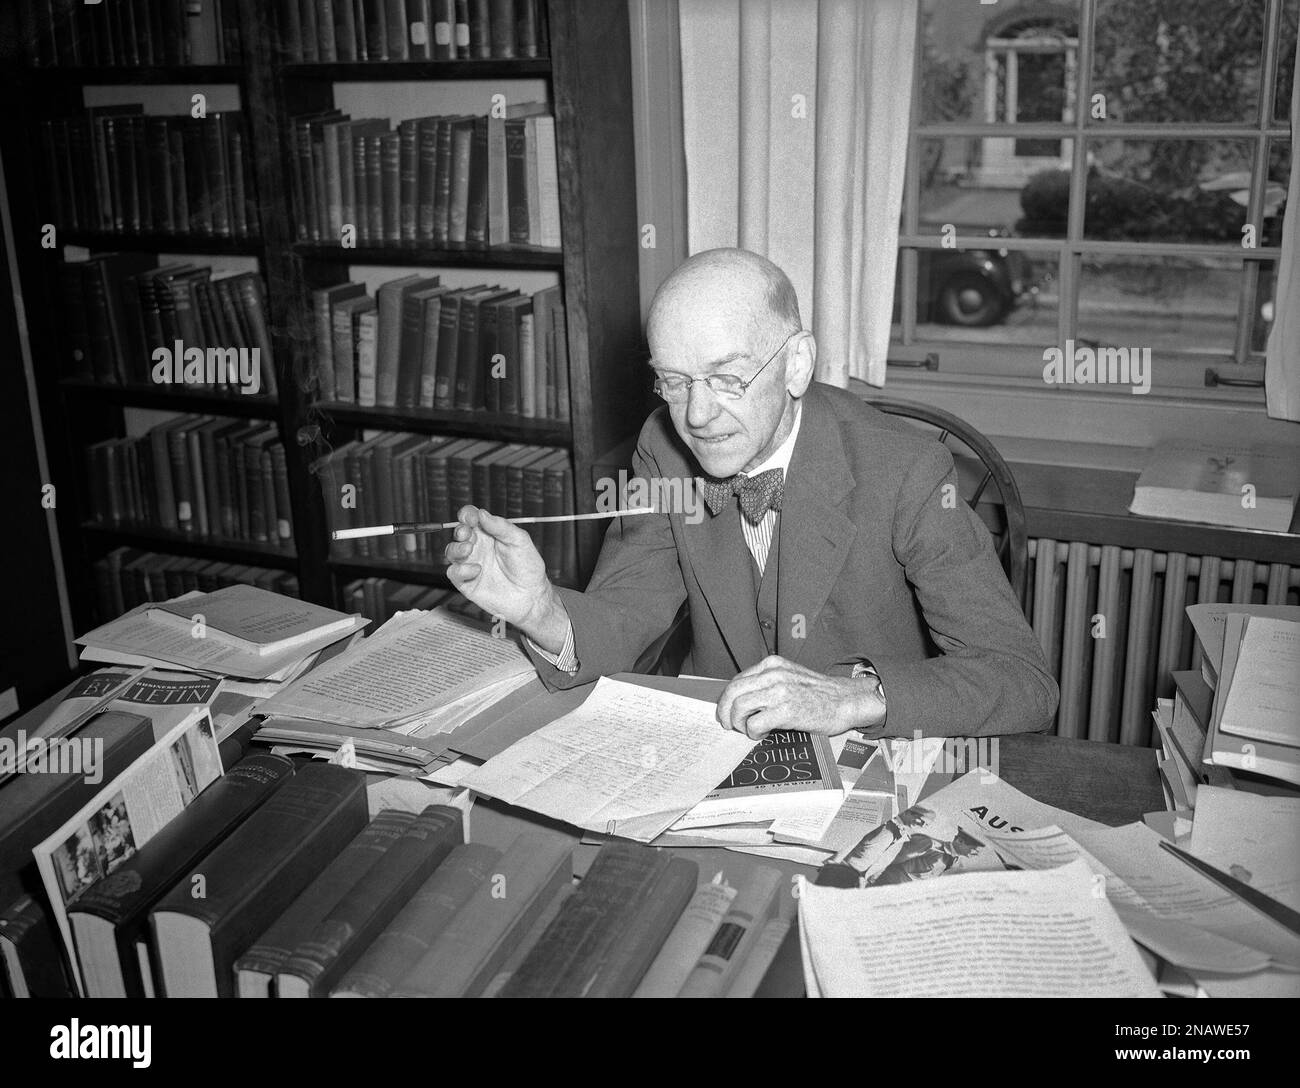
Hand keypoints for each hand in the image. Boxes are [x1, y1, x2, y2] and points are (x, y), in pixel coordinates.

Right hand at [442, 506, 568, 649]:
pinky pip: (453, 573)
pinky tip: (476, 570)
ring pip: (451, 551)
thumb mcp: (519, 541)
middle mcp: (478, 547)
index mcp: (489, 534)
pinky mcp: (467, 582)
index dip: (467, 514)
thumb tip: (482, 514)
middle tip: (467, 533)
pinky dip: (460, 569)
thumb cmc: (528, 568)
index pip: (471, 518)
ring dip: (456, 548)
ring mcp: (471, 564)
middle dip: (460, 530)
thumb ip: (501, 526)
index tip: (471, 517)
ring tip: (468, 550)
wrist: (531, 596)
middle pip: (459, 533)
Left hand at [715, 656, 884, 739]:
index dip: (727, 700)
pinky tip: (762, 734)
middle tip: (729, 725)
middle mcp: (773, 674)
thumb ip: (767, 683)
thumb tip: (741, 700)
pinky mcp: (787, 711)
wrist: (846, 700)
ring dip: (739, 723)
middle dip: (725, 712)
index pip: (737, 681)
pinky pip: (755, 724)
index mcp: (772, 664)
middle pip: (732, 693)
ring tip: (749, 730)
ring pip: (739, 708)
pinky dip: (753, 732)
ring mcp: (780, 691)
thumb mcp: (789, 677)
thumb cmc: (819, 693)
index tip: (727, 712)